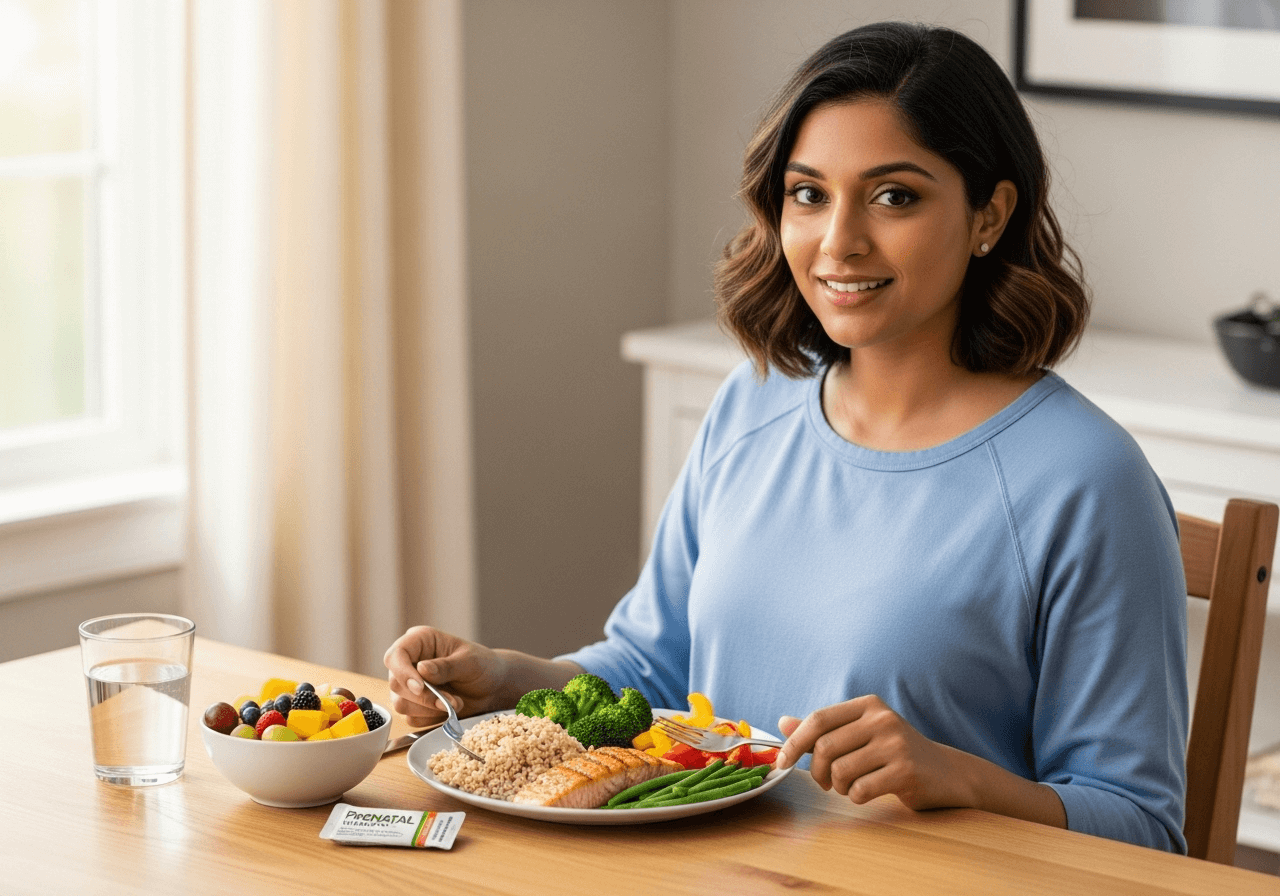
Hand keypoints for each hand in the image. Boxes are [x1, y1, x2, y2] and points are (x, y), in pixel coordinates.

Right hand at [383, 626, 507, 726]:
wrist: (492, 689)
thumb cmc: (483, 666)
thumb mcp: (469, 662)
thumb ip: (446, 666)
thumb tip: (421, 669)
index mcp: (420, 641)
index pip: (395, 656)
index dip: (403, 673)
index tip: (420, 688)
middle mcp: (410, 662)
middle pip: (396, 684)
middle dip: (424, 697)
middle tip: (450, 701)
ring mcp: (409, 685)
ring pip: (401, 704)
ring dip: (429, 708)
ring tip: (456, 703)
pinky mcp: (414, 705)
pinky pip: (412, 718)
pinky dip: (432, 718)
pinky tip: (448, 710)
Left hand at [776, 695, 966, 810]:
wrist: (946, 773)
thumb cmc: (895, 753)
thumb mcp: (861, 733)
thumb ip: (822, 730)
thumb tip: (782, 722)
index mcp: (868, 705)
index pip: (819, 719)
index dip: (795, 743)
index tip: (782, 762)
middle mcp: (882, 719)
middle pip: (825, 747)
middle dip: (817, 771)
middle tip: (825, 782)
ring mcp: (896, 744)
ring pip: (841, 770)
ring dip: (837, 787)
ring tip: (849, 786)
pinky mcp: (906, 771)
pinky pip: (860, 789)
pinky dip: (855, 797)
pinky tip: (866, 793)